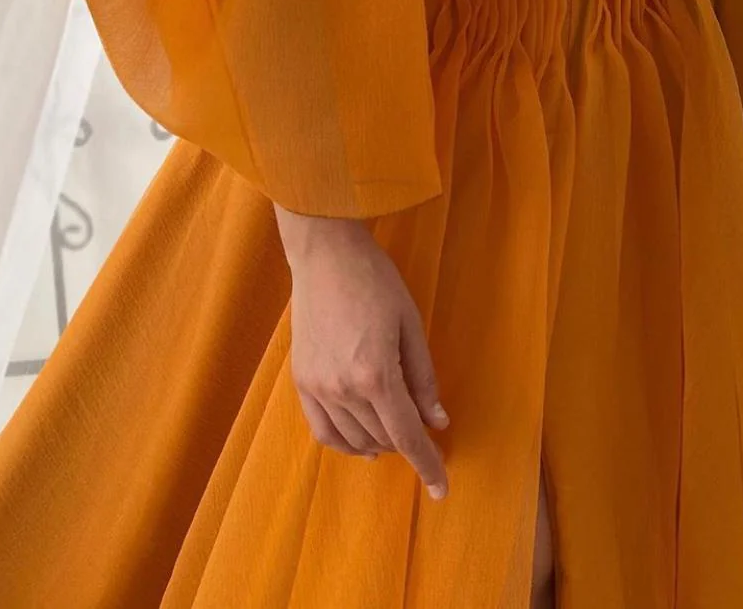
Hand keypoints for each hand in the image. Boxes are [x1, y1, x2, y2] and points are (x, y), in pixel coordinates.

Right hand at [279, 214, 449, 499]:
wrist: (325, 254)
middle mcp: (343, 388)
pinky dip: (345, 442)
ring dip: (379, 443)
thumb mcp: (411, 325)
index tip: (442, 488)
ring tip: (397, 435)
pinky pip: (323, 430)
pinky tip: (362, 439)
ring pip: (353, 438)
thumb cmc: (375, 280)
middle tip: (426, 436)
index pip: (407, 435)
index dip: (427, 464)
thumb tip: (437, 420)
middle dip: (408, 444)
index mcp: (376, 374)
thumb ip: (424, 378)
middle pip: (382, 437)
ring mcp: (317, 387)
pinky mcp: (301, 380)